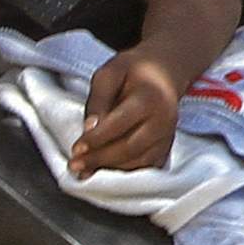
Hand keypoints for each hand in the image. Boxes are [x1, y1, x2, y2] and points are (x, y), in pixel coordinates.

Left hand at [75, 47, 185, 175]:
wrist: (163, 73)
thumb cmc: (132, 72)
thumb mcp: (109, 74)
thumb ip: (98, 100)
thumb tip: (88, 130)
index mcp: (150, 97)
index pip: (120, 124)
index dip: (96, 139)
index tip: (75, 149)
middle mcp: (164, 119)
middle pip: (130, 147)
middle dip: (100, 159)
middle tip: (75, 165)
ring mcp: (168, 135)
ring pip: (139, 161)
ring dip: (111, 169)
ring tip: (86, 170)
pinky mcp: (167, 146)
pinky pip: (147, 166)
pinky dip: (126, 172)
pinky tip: (107, 171)